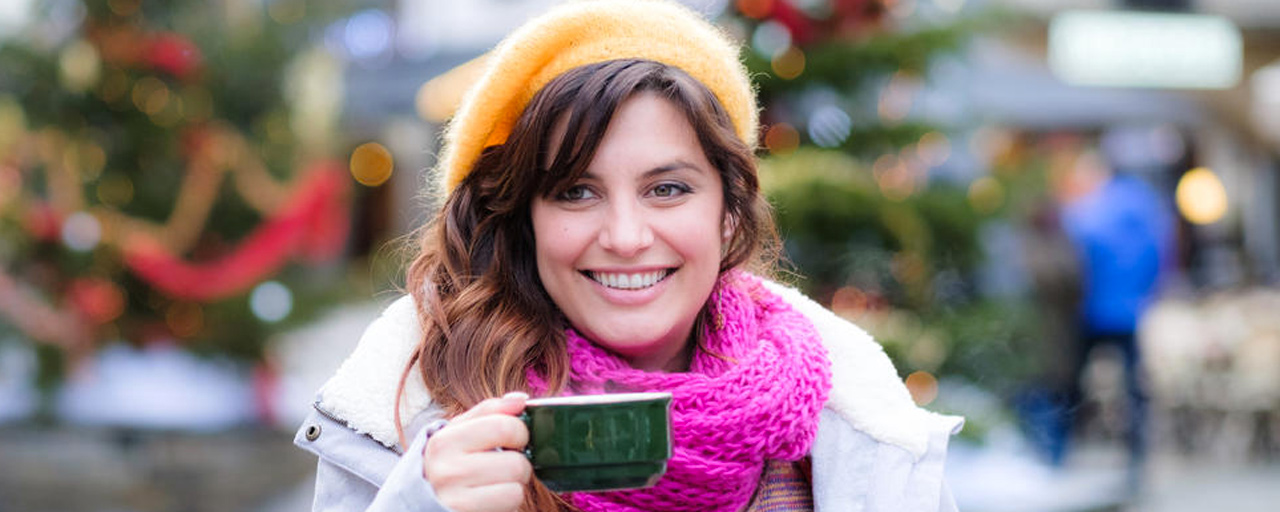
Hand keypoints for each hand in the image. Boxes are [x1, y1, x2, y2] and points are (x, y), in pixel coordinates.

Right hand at [424, 392, 531, 511]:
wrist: (421, 506)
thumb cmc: (449, 466)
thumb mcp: (458, 434)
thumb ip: (489, 412)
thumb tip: (521, 400)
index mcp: (444, 441)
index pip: (504, 426)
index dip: (520, 432)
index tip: (514, 439)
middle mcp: (447, 469)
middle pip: (516, 460)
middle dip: (519, 463)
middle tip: (504, 466)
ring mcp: (456, 497)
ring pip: (516, 484)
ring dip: (514, 485)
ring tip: (495, 484)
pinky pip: (511, 502)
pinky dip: (509, 502)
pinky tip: (492, 500)